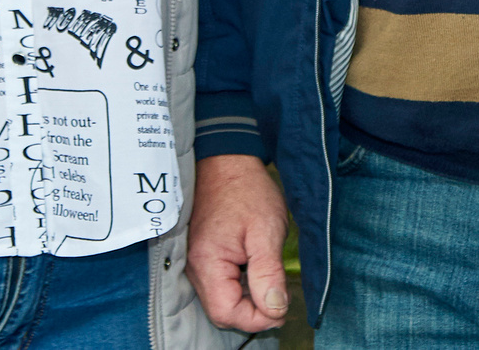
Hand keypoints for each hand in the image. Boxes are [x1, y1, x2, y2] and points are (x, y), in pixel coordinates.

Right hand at [186, 153, 292, 331]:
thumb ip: (268, 274)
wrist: (227, 161)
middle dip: (254, 311)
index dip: (257, 318)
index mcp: (208, 264)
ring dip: (248, 299)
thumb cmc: (247, 191)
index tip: (282, 306)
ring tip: (271, 281)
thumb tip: (275, 309)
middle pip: (223, 311)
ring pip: (222, 300)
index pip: (227, 314)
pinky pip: (220, 285)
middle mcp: (196, 268)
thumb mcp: (266, 231)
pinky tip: (257, 271)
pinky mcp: (203, 256)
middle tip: (281, 296)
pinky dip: (241, 286)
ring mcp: (197, 263)